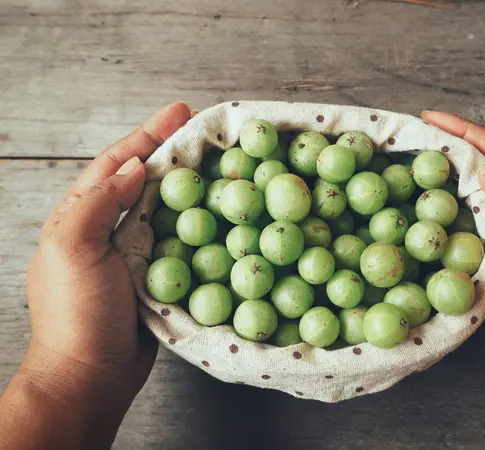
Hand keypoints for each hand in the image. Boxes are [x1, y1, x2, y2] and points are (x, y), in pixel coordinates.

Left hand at [15, 103, 190, 437]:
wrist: (92, 374)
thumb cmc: (77, 311)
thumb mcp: (73, 247)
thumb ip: (101, 201)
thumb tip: (136, 166)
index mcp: (83, 213)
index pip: (117, 161)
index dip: (148, 134)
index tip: (181, 112)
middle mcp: (112, 227)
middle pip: (148, 178)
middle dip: (176, 151)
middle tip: (211, 132)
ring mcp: (139, 251)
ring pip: (171, 207)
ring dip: (194, 184)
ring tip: (223, 163)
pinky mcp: (162, 273)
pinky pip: (186, 239)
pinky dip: (203, 222)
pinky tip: (224, 212)